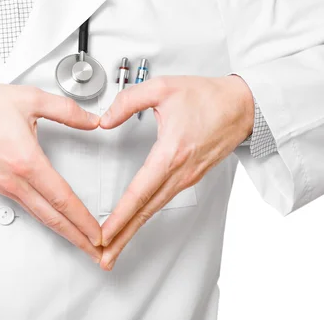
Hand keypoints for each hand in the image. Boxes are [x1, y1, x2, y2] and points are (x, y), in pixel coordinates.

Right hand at [0, 84, 102, 261]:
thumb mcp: (30, 98)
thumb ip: (67, 110)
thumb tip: (92, 120)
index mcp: (26, 161)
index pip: (62, 198)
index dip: (84, 219)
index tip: (99, 233)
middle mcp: (14, 180)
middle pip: (52, 217)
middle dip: (78, 238)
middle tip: (98, 253)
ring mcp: (4, 185)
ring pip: (39, 215)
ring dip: (64, 232)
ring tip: (80, 241)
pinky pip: (26, 207)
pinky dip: (46, 219)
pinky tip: (52, 219)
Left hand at [98, 75, 253, 270]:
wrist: (243, 106)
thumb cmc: (207, 97)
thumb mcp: (162, 88)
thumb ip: (128, 101)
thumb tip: (104, 120)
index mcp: (172, 153)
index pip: (140, 192)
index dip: (120, 216)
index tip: (104, 233)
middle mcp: (180, 172)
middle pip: (146, 211)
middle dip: (123, 238)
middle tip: (103, 259)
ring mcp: (187, 178)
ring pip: (154, 210)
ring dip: (133, 231)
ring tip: (114, 248)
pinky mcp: (190, 178)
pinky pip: (163, 201)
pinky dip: (146, 217)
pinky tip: (135, 223)